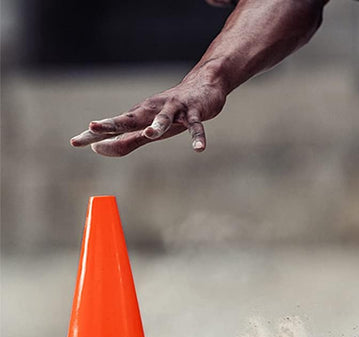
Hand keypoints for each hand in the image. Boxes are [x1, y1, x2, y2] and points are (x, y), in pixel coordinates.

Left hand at [70, 75, 226, 156]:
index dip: (94, 134)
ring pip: (164, 119)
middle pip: (130, 119)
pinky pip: (195, 126)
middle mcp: (152, 111)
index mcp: (139, 116)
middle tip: (93, 127)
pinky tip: (198, 148)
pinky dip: (197, 136)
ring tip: (150, 135)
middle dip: (112, 124)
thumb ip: (125, 141)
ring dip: (158, 126)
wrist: (203, 86)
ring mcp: (174, 110)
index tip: (75, 142)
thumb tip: (99, 148)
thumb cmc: (171, 112)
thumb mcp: (148, 129)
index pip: (113, 126)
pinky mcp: (193, 112)